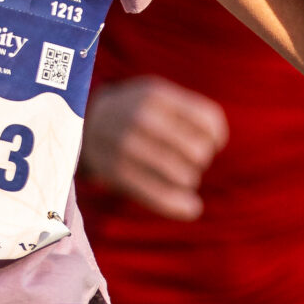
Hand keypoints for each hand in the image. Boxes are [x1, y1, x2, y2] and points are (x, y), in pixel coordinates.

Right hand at [79, 76, 228, 219]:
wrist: (86, 123)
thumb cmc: (136, 113)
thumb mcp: (158, 98)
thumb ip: (190, 113)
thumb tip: (217, 142)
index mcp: (156, 95)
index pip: (208, 119)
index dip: (217, 136)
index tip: (212, 142)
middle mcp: (140, 117)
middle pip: (199, 150)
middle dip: (202, 159)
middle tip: (190, 158)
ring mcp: (126, 145)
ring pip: (184, 175)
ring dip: (190, 179)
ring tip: (182, 175)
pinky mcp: (116, 172)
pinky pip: (160, 196)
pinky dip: (180, 205)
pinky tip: (192, 207)